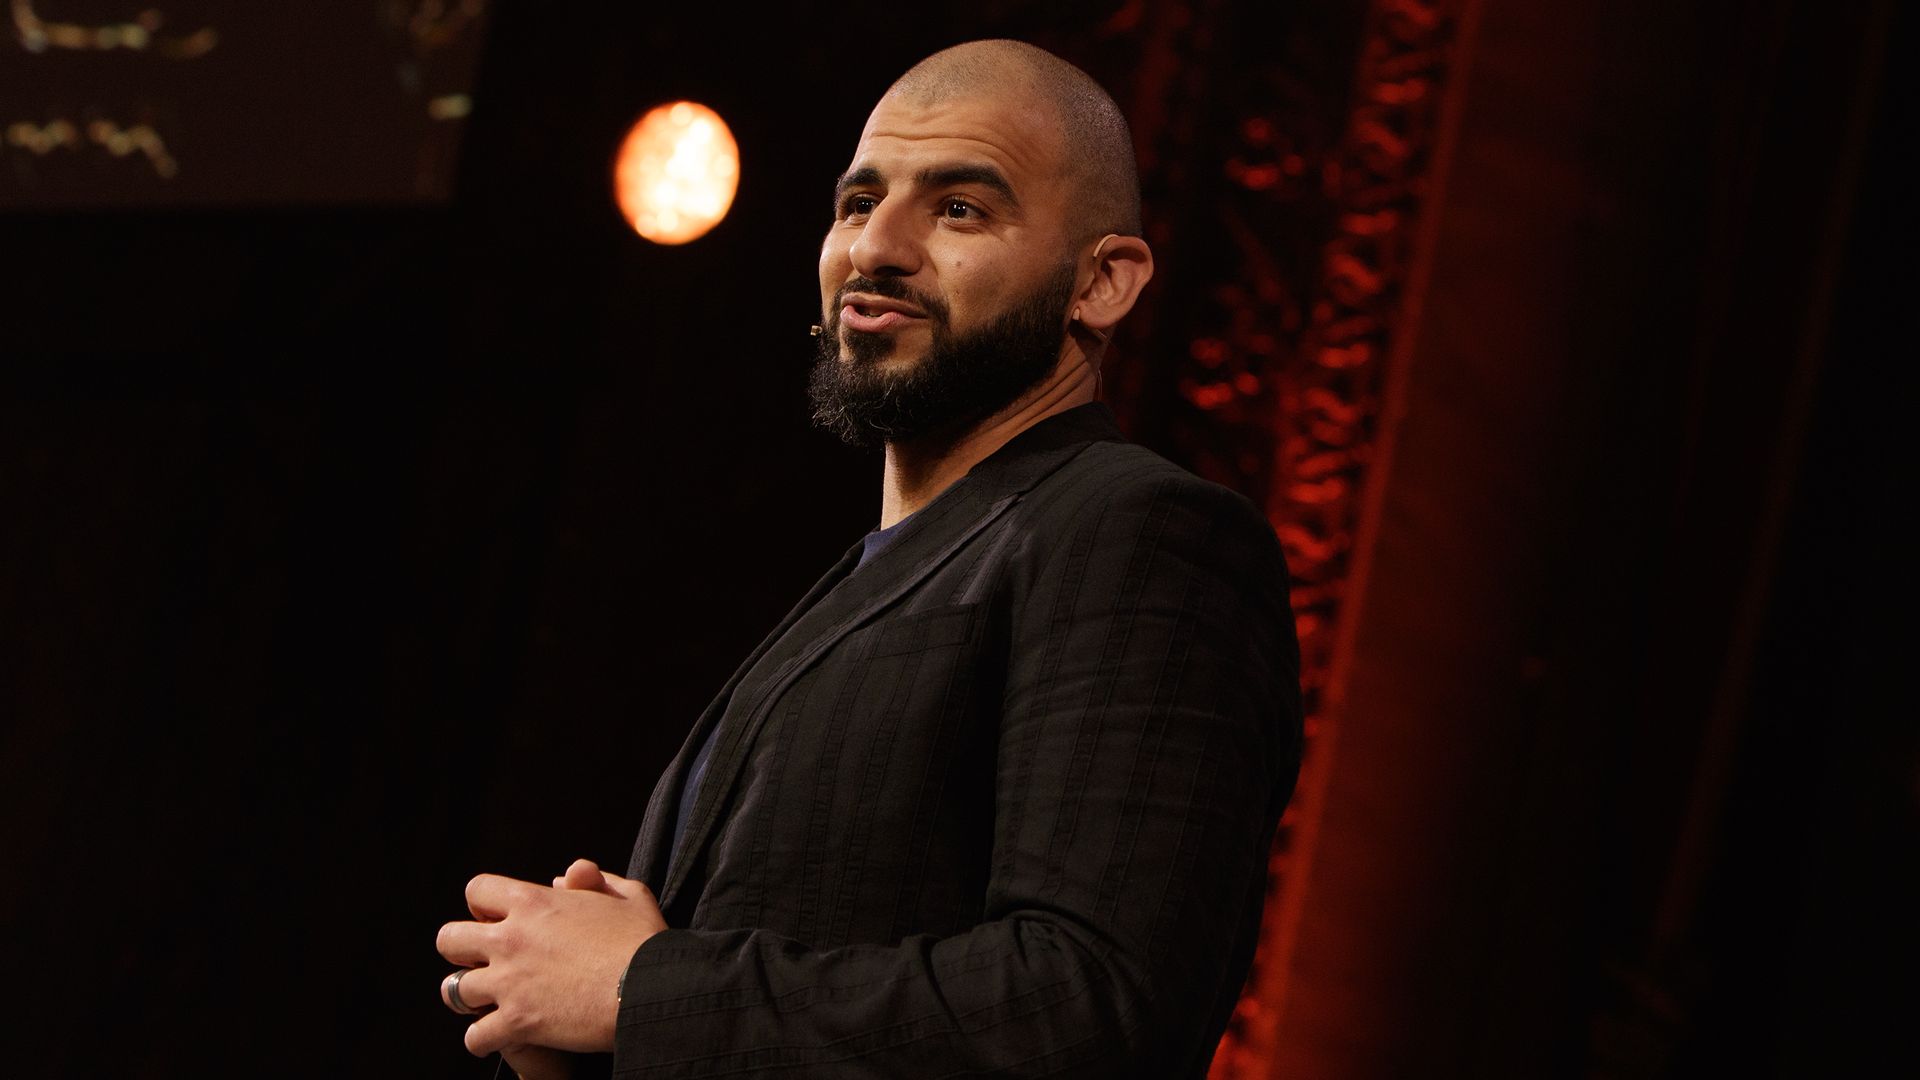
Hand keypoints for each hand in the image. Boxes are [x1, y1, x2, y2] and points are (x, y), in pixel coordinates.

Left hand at [437, 859, 665, 1056]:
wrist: (652, 989)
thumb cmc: (645, 941)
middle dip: (461, 951)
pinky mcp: (516, 1022)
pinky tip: (501, 1037)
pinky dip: (483, 1040)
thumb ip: (594, 880)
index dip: (484, 905)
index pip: (476, 890)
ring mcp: (509, 982)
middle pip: (448, 939)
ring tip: (489, 1004)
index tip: (499, 920)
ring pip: (453, 990)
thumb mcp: (628, 896)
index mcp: (533, 903)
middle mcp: (511, 939)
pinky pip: (474, 1036)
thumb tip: (563, 877)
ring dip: (470, 998)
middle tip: (485, 963)